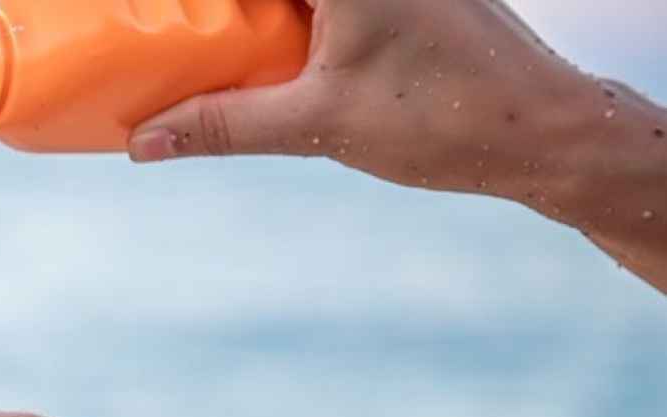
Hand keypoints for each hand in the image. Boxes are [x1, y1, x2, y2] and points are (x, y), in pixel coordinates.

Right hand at [127, 0, 666, 291]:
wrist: (544, 131)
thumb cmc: (446, 119)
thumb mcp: (317, 125)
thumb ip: (224, 124)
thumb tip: (141, 140)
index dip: (185, 0)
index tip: (133, 10)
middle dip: (209, 13)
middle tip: (153, 26)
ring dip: (246, 17)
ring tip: (188, 34)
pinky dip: (281, 14)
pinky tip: (248, 41)